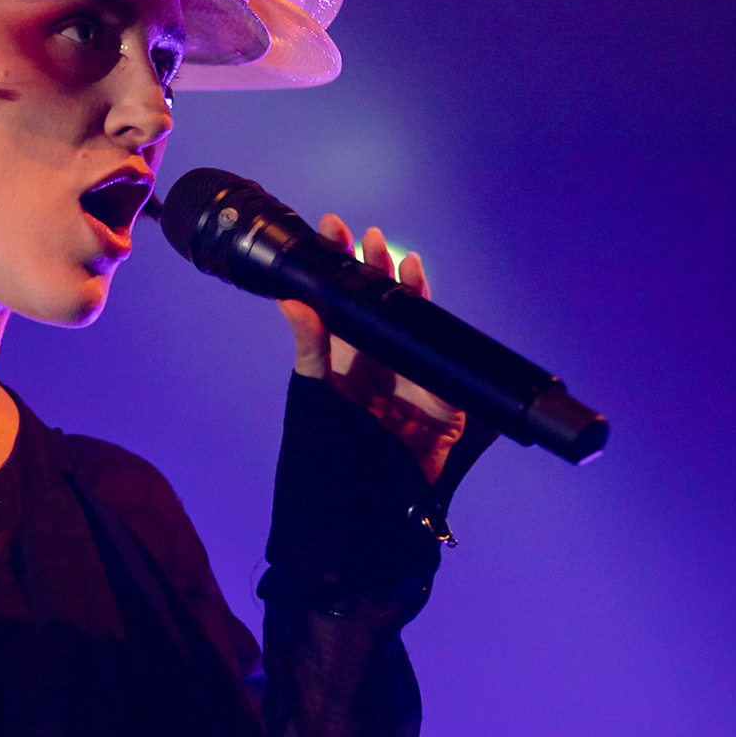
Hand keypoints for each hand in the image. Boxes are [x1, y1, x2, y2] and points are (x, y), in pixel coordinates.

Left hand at [277, 215, 467, 483]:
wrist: (363, 507)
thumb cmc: (330, 453)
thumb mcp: (315, 396)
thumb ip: (310, 348)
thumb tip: (291, 301)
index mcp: (344, 356)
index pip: (341, 300)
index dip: (338, 265)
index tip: (331, 229)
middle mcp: (378, 358)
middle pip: (380, 303)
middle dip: (376, 267)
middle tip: (369, 236)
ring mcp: (411, 375)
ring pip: (414, 321)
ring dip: (409, 289)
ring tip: (402, 259)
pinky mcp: (442, 399)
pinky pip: (444, 358)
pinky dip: (439, 330)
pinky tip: (428, 303)